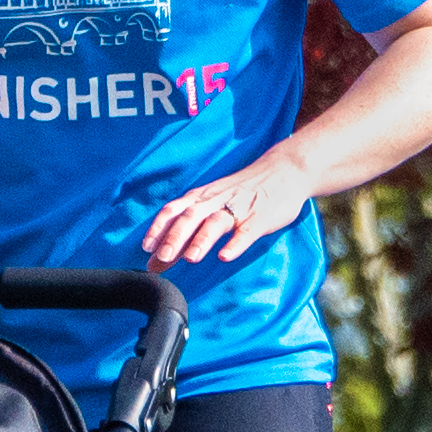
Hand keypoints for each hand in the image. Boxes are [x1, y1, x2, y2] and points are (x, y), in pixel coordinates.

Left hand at [143, 153, 314, 268]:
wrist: (285, 170)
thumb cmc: (242, 191)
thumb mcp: (212, 203)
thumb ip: (185, 230)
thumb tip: (155, 261)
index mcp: (202, 197)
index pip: (174, 209)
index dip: (158, 227)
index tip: (146, 247)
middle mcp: (216, 200)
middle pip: (191, 216)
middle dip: (174, 236)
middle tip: (161, 258)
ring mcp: (240, 208)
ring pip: (216, 222)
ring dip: (201, 240)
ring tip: (190, 258)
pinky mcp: (261, 217)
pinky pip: (247, 231)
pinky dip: (235, 243)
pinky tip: (225, 256)